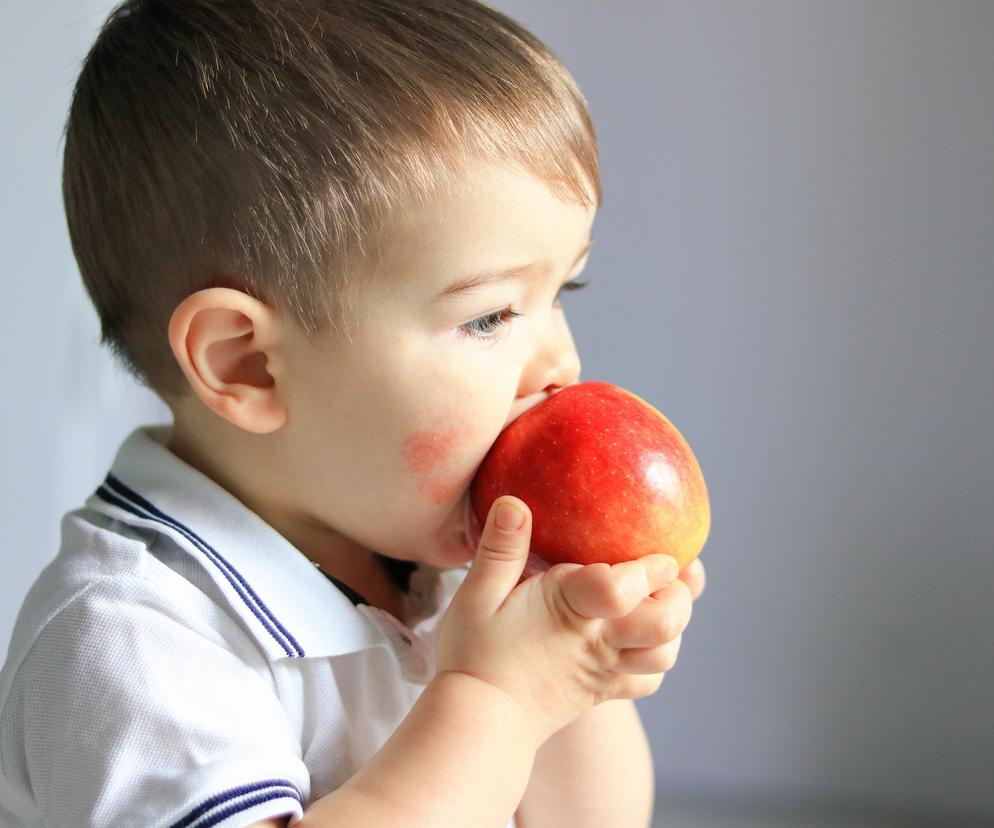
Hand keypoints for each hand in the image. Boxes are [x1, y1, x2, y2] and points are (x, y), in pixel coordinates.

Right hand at [435, 496, 684, 747]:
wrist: (478, 722)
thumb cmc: (475, 654)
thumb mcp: (477, 594)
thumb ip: (500, 548)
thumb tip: (515, 502)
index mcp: (570, 609)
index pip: (624, 588)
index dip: (652, 568)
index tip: (661, 552)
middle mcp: (598, 640)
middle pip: (665, 624)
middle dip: (680, 595)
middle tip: (673, 572)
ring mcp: (604, 669)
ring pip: (664, 654)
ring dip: (673, 626)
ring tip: (661, 598)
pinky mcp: (602, 691)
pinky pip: (646, 680)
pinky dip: (653, 659)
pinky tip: (639, 639)